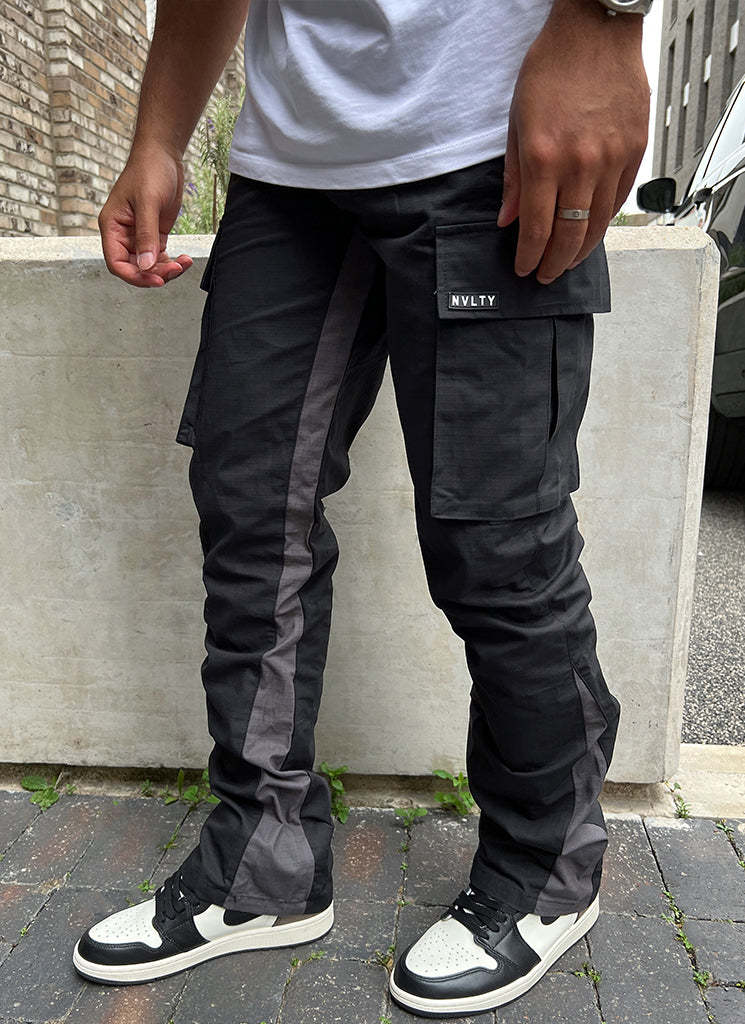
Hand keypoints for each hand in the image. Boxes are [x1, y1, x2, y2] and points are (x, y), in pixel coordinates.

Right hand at [98, 140, 192, 287]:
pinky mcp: (154, 235)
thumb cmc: (149, 170)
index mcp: (112, 227)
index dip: (135, 276)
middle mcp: (123, 235)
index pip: (116, 263)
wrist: (163, 155)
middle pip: (134, 268)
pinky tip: (185, 259)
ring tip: (184, 263)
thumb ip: (146, 236)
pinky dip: (172, 262)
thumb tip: (146, 266)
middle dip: (155, 273)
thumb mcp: (148, 202)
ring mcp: (138, 236)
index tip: (156, 280)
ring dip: (166, 270)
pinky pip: (160, 257)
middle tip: (176, 270)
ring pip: (149, 266)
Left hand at [497, 0, 649, 283]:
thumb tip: (509, 219)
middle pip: (569, 236)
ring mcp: (612, 159)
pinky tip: (591, 231)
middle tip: (545, 275)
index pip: (536, 228)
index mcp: (544, 158)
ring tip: (567, 261)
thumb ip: (514, 177)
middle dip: (554, 264)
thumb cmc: (551, 68)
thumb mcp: (517, 122)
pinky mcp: (635, 151)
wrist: (595, 31)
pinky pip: (619, 200)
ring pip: (598, 225)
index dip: (529, 257)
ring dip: (580, 250)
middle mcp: (580, 164)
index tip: (523, 269)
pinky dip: (603, 222)